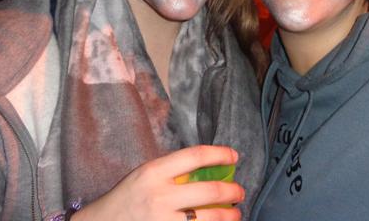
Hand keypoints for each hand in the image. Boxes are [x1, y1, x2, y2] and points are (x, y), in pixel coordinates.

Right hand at [73, 145, 243, 220]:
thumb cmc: (128, 197)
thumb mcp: (146, 175)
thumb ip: (172, 171)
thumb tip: (209, 167)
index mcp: (154, 172)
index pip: (195, 156)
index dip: (220, 154)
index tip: (235, 156)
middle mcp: (160, 196)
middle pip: (210, 190)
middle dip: (233, 191)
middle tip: (240, 192)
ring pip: (209, 218)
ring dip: (229, 216)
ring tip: (235, 213)